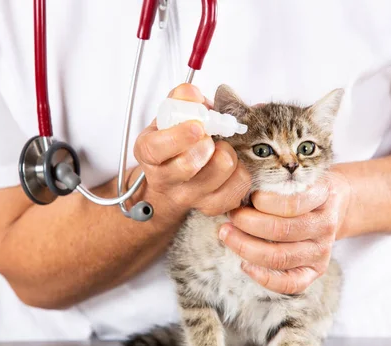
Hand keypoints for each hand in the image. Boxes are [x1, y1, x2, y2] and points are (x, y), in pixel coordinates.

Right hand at [134, 84, 250, 216]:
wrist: (173, 183)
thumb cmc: (173, 145)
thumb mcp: (169, 118)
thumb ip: (180, 101)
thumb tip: (191, 93)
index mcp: (149, 153)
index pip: (156, 149)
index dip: (178, 137)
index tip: (196, 126)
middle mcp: (165, 180)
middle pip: (191, 164)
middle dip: (208, 143)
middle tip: (210, 136)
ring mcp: (189, 197)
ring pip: (221, 171)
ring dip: (227, 152)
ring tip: (221, 148)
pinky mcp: (212, 207)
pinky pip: (238, 186)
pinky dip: (241, 171)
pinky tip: (230, 166)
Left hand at [218, 171, 350, 294]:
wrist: (334, 204)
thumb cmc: (303, 188)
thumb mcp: (296, 176)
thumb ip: (273, 182)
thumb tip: (236, 192)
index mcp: (322, 196)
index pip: (291, 203)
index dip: (262, 201)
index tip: (247, 196)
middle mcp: (325, 225)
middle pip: (282, 230)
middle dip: (247, 223)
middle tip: (230, 216)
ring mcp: (322, 251)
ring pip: (280, 257)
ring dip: (246, 247)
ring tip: (227, 236)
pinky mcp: (316, 270)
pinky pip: (291, 284)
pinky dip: (265, 278)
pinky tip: (245, 266)